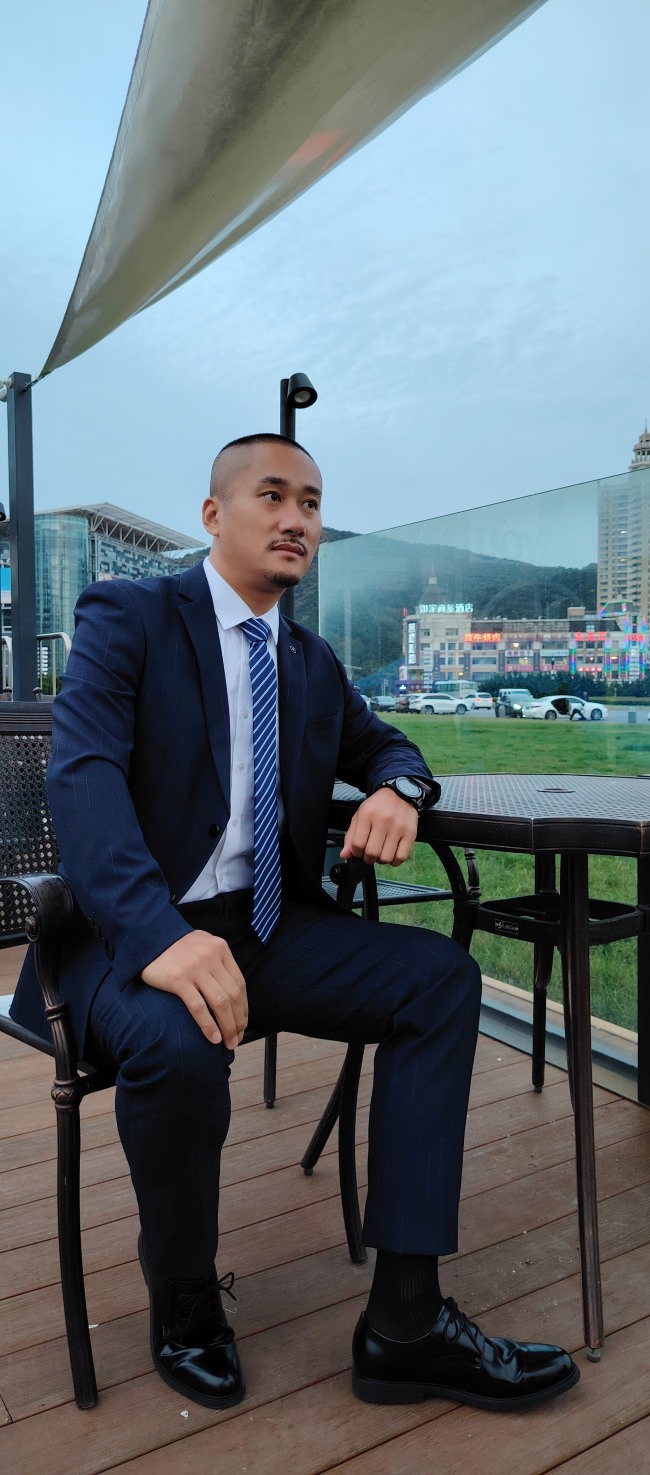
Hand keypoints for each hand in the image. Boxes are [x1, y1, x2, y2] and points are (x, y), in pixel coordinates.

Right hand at [140, 930, 247, 1047]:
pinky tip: (214, 1038)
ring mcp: (195, 969)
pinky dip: (208, 1025)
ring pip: (220, 1003)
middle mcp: (211, 958)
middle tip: (238, 1038)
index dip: (244, 1007)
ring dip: (228, 1026)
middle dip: (239, 1020)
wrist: (147, 937)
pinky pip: (198, 1007)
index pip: (240, 983)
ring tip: (229, 1042)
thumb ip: (218, 960)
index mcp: (220, 949)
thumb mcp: (203, 943)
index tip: (243, 1022)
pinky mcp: (178, 980)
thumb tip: (230, 988)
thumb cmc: (175, 945)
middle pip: (233, 995)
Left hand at [340, 788, 417, 866]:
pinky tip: (391, 854)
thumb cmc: (378, 806)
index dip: (356, 852)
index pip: (357, 844)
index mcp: (367, 814)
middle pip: (372, 852)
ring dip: (381, 860)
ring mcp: (398, 827)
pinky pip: (401, 856)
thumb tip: (345, 855)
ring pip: (386, 857)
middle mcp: (383, 820)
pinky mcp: (411, 833)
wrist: (400, 794)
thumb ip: (351, 836)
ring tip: (381, 853)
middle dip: (368, 858)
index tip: (359, 851)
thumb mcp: (360, 815)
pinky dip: (395, 861)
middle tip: (369, 854)